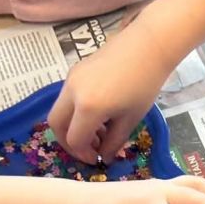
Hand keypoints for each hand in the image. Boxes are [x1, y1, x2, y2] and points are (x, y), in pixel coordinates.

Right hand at [49, 12, 175, 164]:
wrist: (148, 44)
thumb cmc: (144, 84)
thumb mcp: (130, 119)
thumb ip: (113, 142)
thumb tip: (103, 156)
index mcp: (88, 107)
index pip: (74, 139)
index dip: (83, 154)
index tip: (97, 159)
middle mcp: (73, 92)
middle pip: (56, 125)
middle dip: (68, 142)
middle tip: (87, 149)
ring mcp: (71, 78)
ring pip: (59, 110)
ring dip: (72, 126)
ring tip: (97, 132)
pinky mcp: (75, 70)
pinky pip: (67, 97)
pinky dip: (75, 111)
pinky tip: (98, 114)